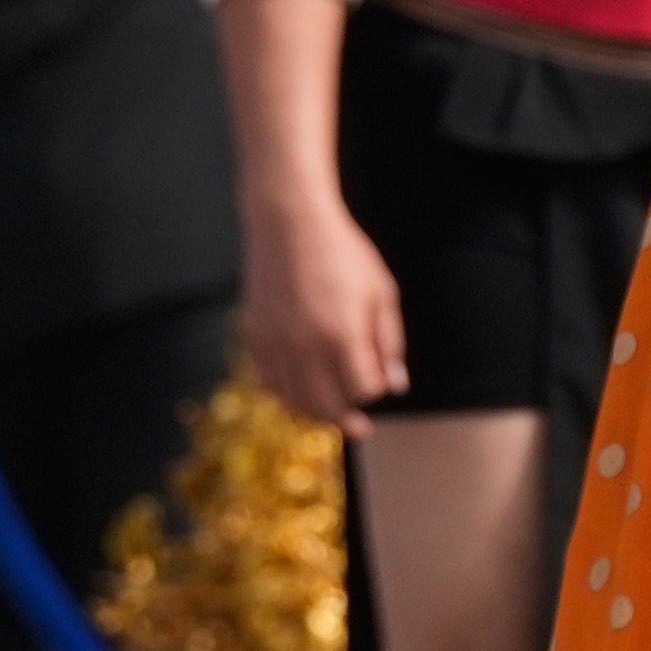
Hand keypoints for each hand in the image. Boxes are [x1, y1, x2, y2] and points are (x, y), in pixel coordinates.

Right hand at [237, 190, 410, 425]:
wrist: (289, 222)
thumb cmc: (342, 252)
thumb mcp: (381, 290)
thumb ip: (389, 341)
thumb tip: (395, 386)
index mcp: (342, 333)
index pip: (362, 389)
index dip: (374, 391)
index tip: (378, 381)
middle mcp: (305, 345)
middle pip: (327, 406)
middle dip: (347, 420)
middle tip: (359, 428)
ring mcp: (276, 343)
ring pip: (294, 401)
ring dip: (316, 413)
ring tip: (331, 415)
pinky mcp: (255, 337)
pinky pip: (269, 383)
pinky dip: (285, 395)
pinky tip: (300, 394)